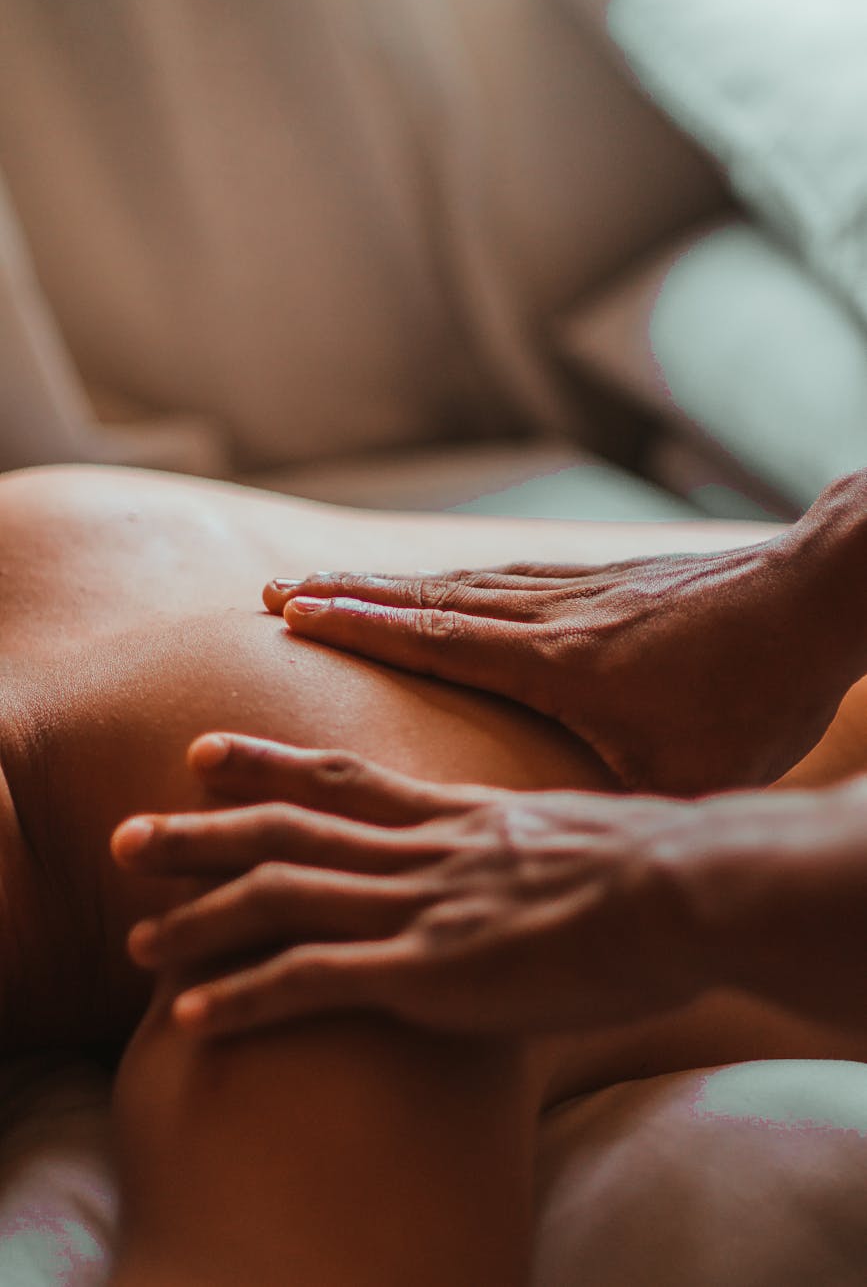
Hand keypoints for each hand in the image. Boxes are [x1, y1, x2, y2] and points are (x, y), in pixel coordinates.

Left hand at [110, 733, 711, 1038]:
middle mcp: (419, 850)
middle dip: (199, 835)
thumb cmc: (646, 868)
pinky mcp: (429, 971)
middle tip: (127, 837)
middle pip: (287, 830)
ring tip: (136, 943)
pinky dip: (248, 998)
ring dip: (200, 919)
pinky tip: (194, 1020)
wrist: (682, 888)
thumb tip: (520, 857)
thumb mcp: (569, 836)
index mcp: (453, 815)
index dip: (266, 763)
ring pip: (283, 898)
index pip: (340, 775)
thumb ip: (522, 844)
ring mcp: (418, 906)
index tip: (203, 753)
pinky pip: (316, 982)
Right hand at [263, 526, 851, 795]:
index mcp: (558, 664)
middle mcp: (553, 616)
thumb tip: (573, 871)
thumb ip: (619, 816)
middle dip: (349, 596)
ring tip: (339, 583)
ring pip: (465, 582)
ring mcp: (579, 590)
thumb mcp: (688, 775)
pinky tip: (447, 586)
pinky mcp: (607, 581)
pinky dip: (456, 581)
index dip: (357, 625)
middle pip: (431, 600)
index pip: (435, 638)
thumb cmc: (756, 694)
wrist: (815, 597)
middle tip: (281, 591)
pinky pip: (509, 576)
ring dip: (394, 586)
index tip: (291, 609)